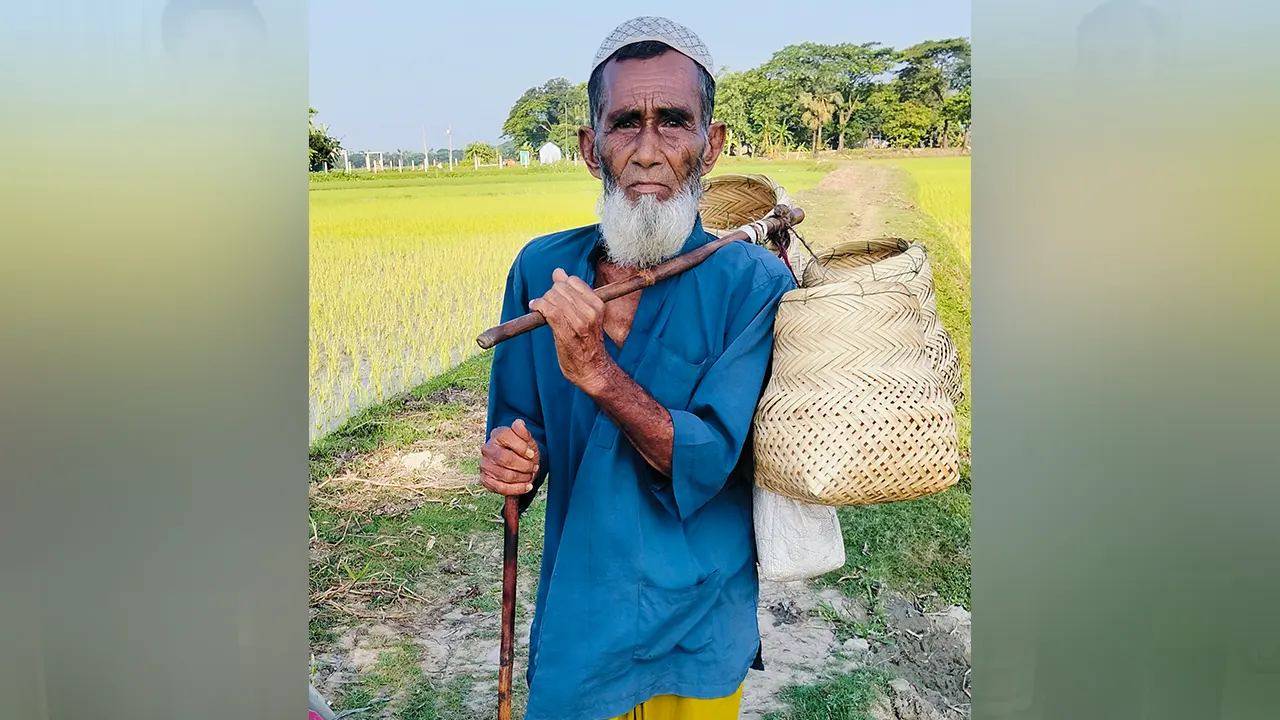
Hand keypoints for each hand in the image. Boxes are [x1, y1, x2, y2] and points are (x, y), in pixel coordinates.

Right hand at [480, 419, 539, 496]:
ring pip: (505, 475)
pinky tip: (527, 486)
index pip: (506, 437)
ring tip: (530, 476)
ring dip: (522, 478)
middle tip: (534, 467)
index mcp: (497, 434)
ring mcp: (484, 465)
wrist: (519, 462)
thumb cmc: (524, 450)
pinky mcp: (485, 480)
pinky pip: (501, 488)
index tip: (532, 454)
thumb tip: (519, 423)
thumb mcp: (528, 440)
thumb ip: (524, 432)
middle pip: (506, 459)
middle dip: (524, 466)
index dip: (522, 447)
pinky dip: (517, 489)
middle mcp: (487, 448)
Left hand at [528, 268, 611, 392]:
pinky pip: (548, 310)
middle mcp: (590, 312)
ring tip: (540, 307)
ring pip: (553, 298)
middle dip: (550, 294)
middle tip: (547, 304)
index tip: (556, 295)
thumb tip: (558, 271)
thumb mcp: (587, 315)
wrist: (592, 369)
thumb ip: (573, 292)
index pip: (573, 281)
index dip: (561, 285)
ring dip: (543, 301)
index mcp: (598, 305)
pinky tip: (535, 308)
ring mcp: (578, 322)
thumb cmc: (588, 342)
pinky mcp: (565, 331)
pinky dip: (538, 306)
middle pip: (561, 288)